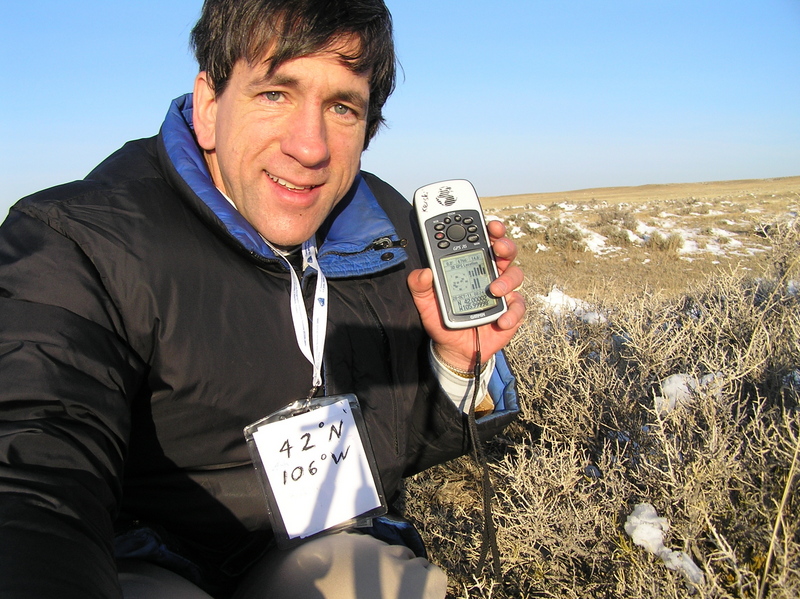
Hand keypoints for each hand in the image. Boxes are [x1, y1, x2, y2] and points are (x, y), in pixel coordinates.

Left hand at [407, 220, 525, 370]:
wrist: (453, 348)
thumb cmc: (441, 318)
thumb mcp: (425, 302)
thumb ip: (419, 286)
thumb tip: (423, 272)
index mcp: (471, 265)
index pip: (482, 241)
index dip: (487, 229)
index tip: (488, 224)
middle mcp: (490, 274)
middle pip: (505, 252)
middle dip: (505, 244)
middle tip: (498, 247)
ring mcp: (503, 292)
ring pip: (515, 275)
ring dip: (507, 280)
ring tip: (494, 290)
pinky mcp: (510, 311)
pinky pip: (518, 307)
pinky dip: (512, 312)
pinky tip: (501, 320)